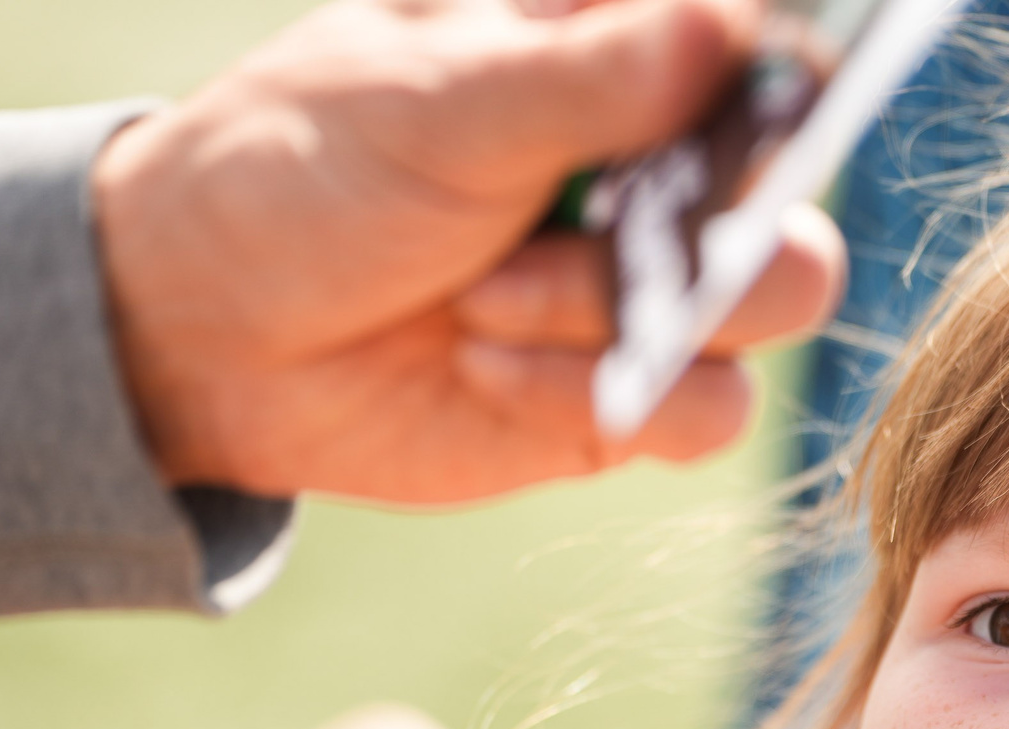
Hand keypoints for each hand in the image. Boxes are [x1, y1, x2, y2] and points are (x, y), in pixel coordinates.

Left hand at [91, 0, 846, 502]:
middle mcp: (663, 163)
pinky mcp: (638, 394)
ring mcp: (660, 283)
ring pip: (773, 299)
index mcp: (618, 52)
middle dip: (702, 222)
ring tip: (482, 299)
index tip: (709, 120)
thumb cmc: (302, 177)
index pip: (761, 48)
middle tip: (597, 220)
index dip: (771, 84)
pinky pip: (711, 410)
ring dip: (620, 310)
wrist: (214, 340)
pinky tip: (484, 366)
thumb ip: (583, 79)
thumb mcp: (430, 102)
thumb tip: (721, 28)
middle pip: (795, 184)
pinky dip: (595, 395)